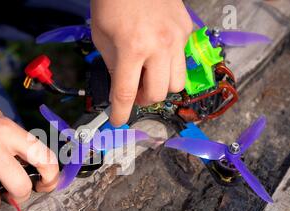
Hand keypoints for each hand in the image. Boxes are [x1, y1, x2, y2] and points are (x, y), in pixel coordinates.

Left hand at [91, 0, 192, 126]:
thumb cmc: (112, 2)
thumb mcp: (102, 37)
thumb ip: (114, 66)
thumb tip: (121, 89)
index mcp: (132, 48)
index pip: (126, 94)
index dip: (120, 112)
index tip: (118, 120)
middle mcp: (159, 46)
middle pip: (157, 94)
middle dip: (143, 99)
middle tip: (133, 90)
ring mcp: (177, 39)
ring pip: (177, 83)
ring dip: (160, 86)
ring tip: (148, 75)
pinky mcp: (187, 31)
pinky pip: (182, 61)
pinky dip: (169, 65)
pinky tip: (157, 53)